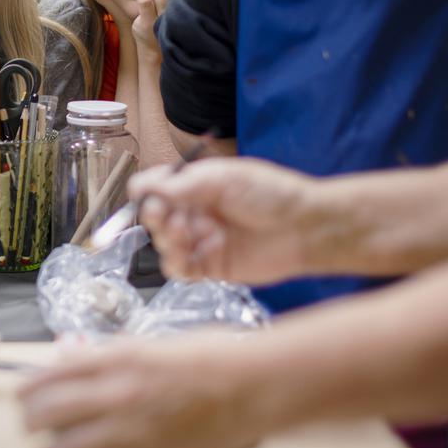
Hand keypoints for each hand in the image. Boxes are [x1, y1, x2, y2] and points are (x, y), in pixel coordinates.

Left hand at [20, 338, 262, 447]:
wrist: (254, 386)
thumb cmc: (212, 356)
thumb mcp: (153, 344)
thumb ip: (111, 355)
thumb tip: (75, 359)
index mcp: (117, 357)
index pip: (51, 373)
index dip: (29, 386)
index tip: (20, 392)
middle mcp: (115, 392)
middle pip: (47, 410)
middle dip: (29, 418)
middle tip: (26, 421)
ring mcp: (129, 428)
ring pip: (64, 445)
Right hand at [129, 157, 315, 284]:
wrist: (304, 227)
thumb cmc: (272, 194)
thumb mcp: (224, 178)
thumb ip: (182, 184)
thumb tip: (143, 187)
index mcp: (197, 186)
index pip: (158, 188)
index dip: (146, 191)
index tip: (143, 194)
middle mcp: (196, 213)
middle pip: (156, 217)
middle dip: (154, 216)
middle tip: (162, 215)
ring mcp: (203, 240)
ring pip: (165, 244)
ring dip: (166, 239)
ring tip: (182, 233)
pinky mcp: (211, 266)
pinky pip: (181, 269)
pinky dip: (175, 263)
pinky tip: (185, 255)